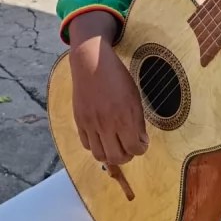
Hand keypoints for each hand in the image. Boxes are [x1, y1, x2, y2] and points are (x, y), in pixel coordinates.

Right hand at [68, 12, 146, 165]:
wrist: (91, 62)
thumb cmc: (116, 76)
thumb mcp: (134, 96)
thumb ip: (137, 121)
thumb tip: (140, 141)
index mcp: (124, 116)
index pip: (135, 148)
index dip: (141, 148)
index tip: (141, 142)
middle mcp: (107, 123)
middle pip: (117, 157)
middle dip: (127, 155)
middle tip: (129, 146)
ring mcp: (91, 123)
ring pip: (100, 156)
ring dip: (110, 155)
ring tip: (115, 145)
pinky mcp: (79, 121)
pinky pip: (86, 145)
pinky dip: (95, 146)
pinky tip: (102, 137)